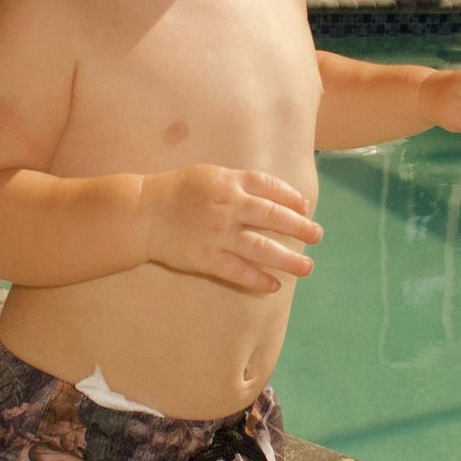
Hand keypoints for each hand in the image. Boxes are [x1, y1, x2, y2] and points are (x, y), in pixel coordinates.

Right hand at [142, 164, 322, 294]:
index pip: (269, 187)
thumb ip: (236, 182)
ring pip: (261, 248)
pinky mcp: (207, 258)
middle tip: (318, 236)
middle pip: (273, 217)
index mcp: (228, 182)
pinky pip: (238, 271)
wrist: (142, 213)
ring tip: (307, 267)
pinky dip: (258, 279)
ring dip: (287, 259)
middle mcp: (228, 207)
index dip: (291, 198)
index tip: (305, 208)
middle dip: (300, 227)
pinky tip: (273, 286)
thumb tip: (268, 194)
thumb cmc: (175, 191)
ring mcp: (218, 234)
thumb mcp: (208, 174)